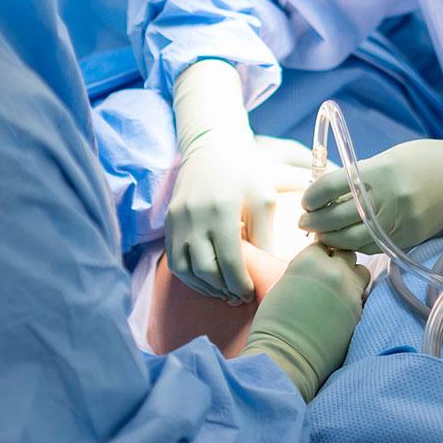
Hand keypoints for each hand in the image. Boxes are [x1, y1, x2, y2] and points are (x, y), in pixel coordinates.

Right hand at [166, 61, 268, 303]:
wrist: (212, 146)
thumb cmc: (245, 171)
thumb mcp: (263, 198)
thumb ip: (266, 235)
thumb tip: (274, 269)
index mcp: (221, 210)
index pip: (228, 261)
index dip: (240, 284)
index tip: (251, 293)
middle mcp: (194, 217)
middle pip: (206, 270)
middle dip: (225, 290)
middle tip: (241, 297)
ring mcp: (177, 220)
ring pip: (185, 270)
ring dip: (205, 287)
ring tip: (224, 292)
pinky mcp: (169, 222)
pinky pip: (174, 260)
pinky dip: (190, 276)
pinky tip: (207, 280)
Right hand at [241, 246, 369, 399]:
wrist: (286, 356)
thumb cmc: (274, 323)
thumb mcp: (284, 284)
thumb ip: (304, 270)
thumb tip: (316, 271)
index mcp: (309, 260)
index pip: (323, 244)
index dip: (320, 255)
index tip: (316, 265)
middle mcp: (333, 270)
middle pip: (346, 254)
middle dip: (338, 263)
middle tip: (328, 279)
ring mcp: (350, 291)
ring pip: (361, 271)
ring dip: (352, 278)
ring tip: (338, 293)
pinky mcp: (359, 312)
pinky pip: (362, 295)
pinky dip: (354, 298)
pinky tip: (341, 309)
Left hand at [299, 139, 442, 252]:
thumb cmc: (423, 160)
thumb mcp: (388, 159)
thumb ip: (360, 176)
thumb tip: (329, 193)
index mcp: (378, 171)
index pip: (331, 185)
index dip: (312, 196)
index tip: (305, 201)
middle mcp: (386, 198)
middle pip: (337, 217)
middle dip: (315, 223)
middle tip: (304, 224)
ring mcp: (397, 220)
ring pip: (352, 238)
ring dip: (330, 239)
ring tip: (319, 235)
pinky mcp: (407, 237)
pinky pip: (372, 246)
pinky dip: (354, 246)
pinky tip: (345, 242)